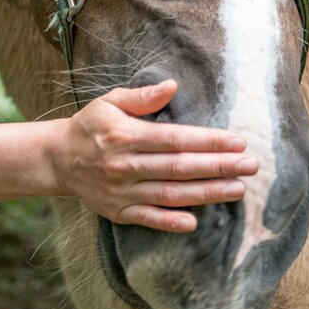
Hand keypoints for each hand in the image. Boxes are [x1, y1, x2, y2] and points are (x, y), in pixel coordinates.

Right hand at [51, 80, 257, 231]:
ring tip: (237, 190)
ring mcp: (122, 192)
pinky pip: (148, 219)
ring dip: (206, 193)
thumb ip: (141, 97)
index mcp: (125, 135)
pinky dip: (170, 222)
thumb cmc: (90, 126)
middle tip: (250, 166)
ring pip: (170, 194)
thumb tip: (172, 86)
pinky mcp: (118, 212)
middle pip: (179, 168)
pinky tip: (195, 222)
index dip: (208, 142)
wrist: (58, 159)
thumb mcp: (109, 102)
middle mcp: (125, 165)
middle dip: (218, 167)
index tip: (237, 142)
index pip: (175, 139)